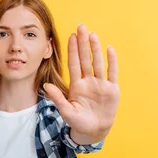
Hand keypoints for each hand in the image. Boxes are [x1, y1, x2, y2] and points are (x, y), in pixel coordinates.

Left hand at [44, 24, 118, 143]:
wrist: (93, 131)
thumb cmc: (78, 122)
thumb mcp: (66, 111)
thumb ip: (57, 98)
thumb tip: (46, 85)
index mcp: (77, 85)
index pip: (74, 64)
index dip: (72, 50)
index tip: (70, 36)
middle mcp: (89, 81)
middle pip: (85, 58)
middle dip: (83, 43)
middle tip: (81, 26)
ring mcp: (101, 84)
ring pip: (98, 62)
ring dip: (95, 49)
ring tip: (92, 34)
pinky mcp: (112, 89)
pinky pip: (112, 72)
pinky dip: (111, 61)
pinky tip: (109, 49)